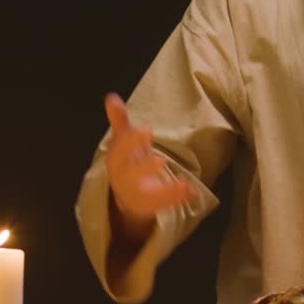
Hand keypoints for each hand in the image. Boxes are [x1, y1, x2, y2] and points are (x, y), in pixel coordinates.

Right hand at [103, 93, 195, 237]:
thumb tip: (111, 97)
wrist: (124, 197)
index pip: (119, 152)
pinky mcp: (149, 207)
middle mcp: (122, 180)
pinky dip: (176, 198)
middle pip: (129, 175)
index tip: (147, 131)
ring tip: (183, 184)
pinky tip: (192, 190)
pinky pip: (162, 204)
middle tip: (160, 159)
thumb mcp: (123, 142)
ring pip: (146, 195)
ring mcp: (135, 196)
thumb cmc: (127, 163)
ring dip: (163, 190)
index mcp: (116, 162)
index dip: (131, 142)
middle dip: (143, 167)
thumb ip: (120, 122)